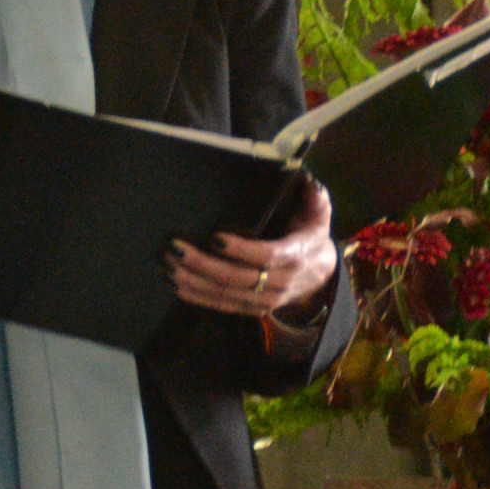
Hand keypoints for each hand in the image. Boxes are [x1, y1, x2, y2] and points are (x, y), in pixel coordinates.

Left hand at [168, 182, 339, 319]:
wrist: (320, 277)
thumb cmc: (311, 238)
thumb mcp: (319, 216)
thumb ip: (315, 198)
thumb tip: (306, 179)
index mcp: (296, 255)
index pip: (268, 255)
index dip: (241, 250)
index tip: (215, 237)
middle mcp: (281, 281)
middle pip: (238, 277)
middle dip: (204, 264)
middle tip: (177, 249)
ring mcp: (266, 299)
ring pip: (226, 294)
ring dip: (195, 281)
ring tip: (169, 266)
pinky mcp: (252, 309)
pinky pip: (223, 306)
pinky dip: (198, 297)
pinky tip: (176, 286)